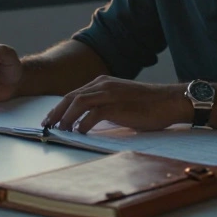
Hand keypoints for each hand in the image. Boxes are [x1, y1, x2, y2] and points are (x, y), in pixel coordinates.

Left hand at [42, 77, 188, 133]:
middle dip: (56, 112)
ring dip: (66, 118)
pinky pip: (94, 114)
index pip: (74, 94)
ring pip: (78, 103)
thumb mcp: (120, 102)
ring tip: (60, 131)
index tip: (50, 119)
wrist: (170, 101)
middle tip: (46, 126)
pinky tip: (79, 133)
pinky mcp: (117, 105)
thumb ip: (104, 107)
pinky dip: (83, 123)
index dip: (60, 107)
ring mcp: (110, 93)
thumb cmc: (148, 105)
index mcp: (102, 83)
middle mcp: (103, 85)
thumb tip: (87, 121)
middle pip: (71, 97)